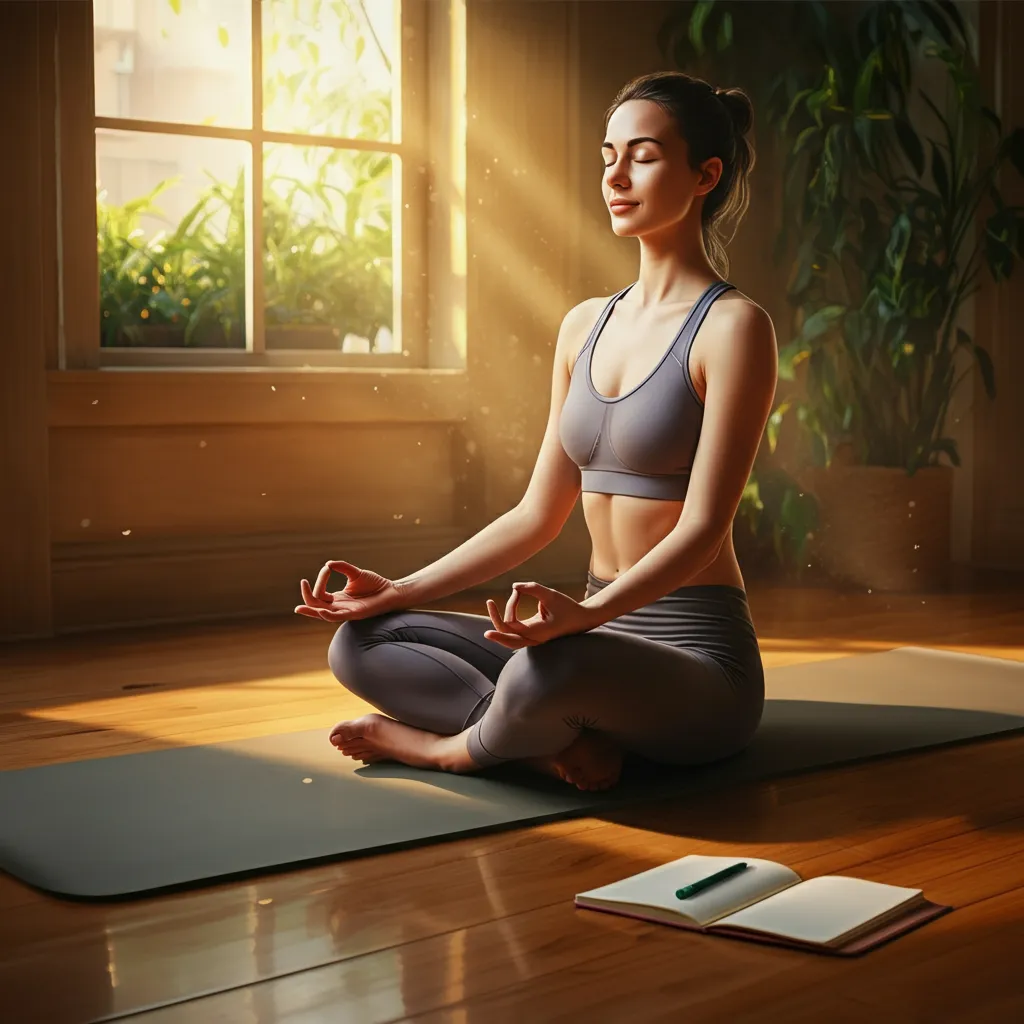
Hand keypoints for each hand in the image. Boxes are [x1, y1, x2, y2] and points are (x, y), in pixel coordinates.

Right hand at [294, 560, 406, 622]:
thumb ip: (342, 567)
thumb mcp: (356, 573)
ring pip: (323, 614)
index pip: (320, 593)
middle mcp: (339, 607)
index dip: (320, 580)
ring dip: (311, 610)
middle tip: (303, 583)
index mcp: (338, 599)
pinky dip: (327, 615)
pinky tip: (321, 610)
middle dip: (307, 596)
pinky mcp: (355, 614)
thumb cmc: (375, 584)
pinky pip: (337, 617)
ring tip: (300, 607)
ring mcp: (346, 611)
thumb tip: (328, 564)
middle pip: (316, 606)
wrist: (392, 591)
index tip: (327, 568)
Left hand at [483, 581, 598, 648]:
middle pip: (506, 638)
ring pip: (509, 638)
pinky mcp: (533, 634)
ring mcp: (532, 638)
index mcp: (536, 633)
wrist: (581, 619)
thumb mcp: (551, 595)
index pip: (509, 627)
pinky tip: (511, 603)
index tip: (516, 591)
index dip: (505, 609)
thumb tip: (514, 586)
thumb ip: (532, 588)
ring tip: (492, 606)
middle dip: (495, 622)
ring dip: (500, 622)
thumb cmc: (567, 608)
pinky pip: (515, 632)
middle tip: (489, 602)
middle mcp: (532, 639)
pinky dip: (509, 619)